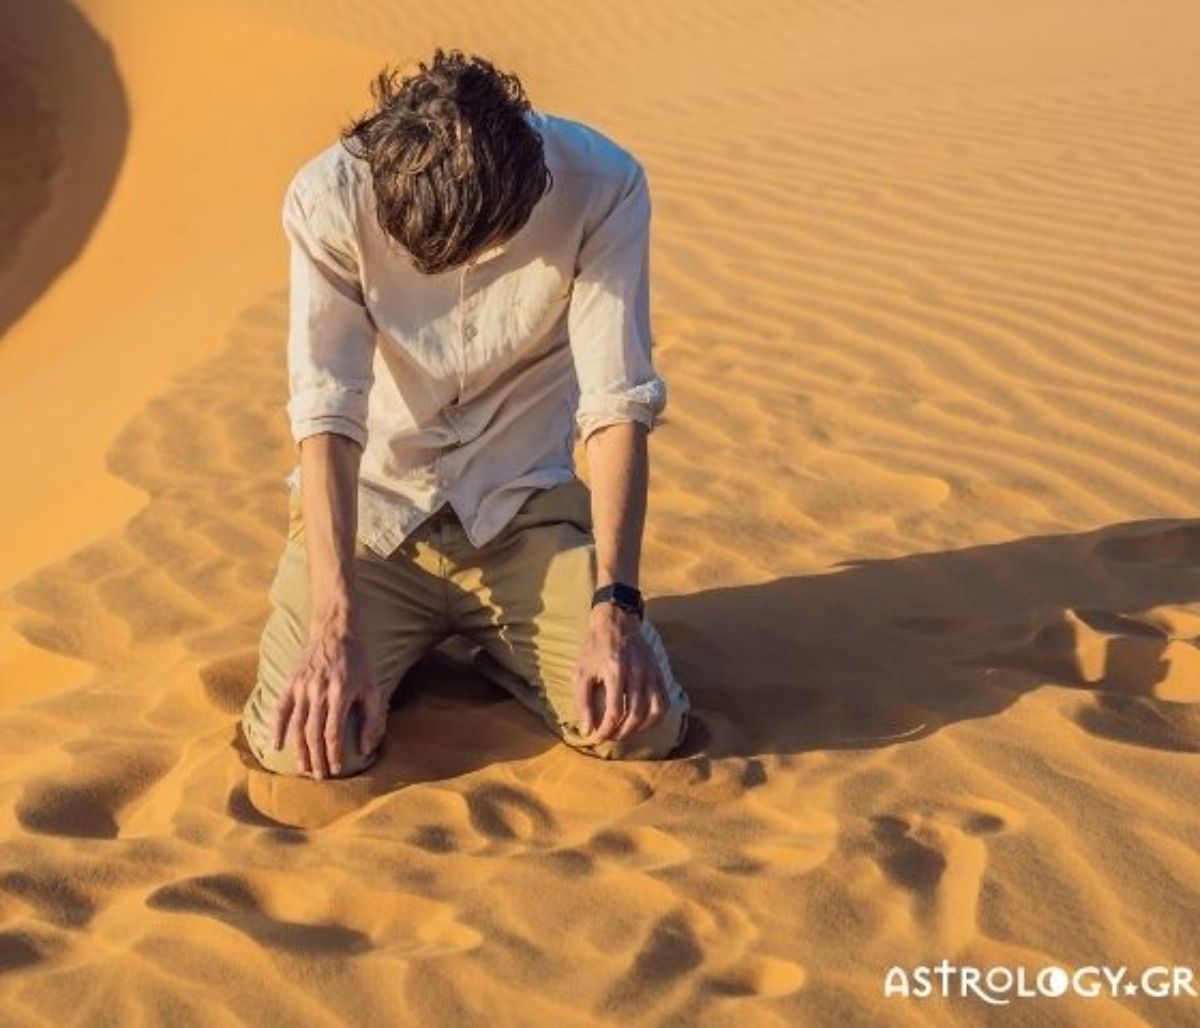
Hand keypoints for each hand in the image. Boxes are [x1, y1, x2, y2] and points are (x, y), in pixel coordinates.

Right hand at [270, 610, 384, 777]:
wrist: (335, 631)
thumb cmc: (358, 662)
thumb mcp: (372, 688)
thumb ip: (372, 719)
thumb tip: (367, 748)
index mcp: (340, 693)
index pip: (334, 732)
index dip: (334, 754)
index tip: (337, 769)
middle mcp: (318, 691)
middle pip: (314, 733)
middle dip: (316, 758)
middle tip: (319, 776)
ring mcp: (302, 687)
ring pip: (297, 725)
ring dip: (299, 750)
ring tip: (303, 769)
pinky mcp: (291, 683)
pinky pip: (280, 709)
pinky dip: (276, 729)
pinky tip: (276, 746)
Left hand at [573, 605, 666, 744]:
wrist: (616, 622)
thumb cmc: (595, 649)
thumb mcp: (581, 673)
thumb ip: (583, 702)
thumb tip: (587, 730)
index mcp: (615, 671)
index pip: (614, 712)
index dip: (605, 730)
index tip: (596, 738)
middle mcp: (637, 673)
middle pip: (635, 715)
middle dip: (621, 733)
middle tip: (609, 737)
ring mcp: (651, 673)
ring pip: (652, 712)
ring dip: (638, 729)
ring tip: (624, 733)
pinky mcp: (659, 673)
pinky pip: (664, 702)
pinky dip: (655, 718)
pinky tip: (643, 724)